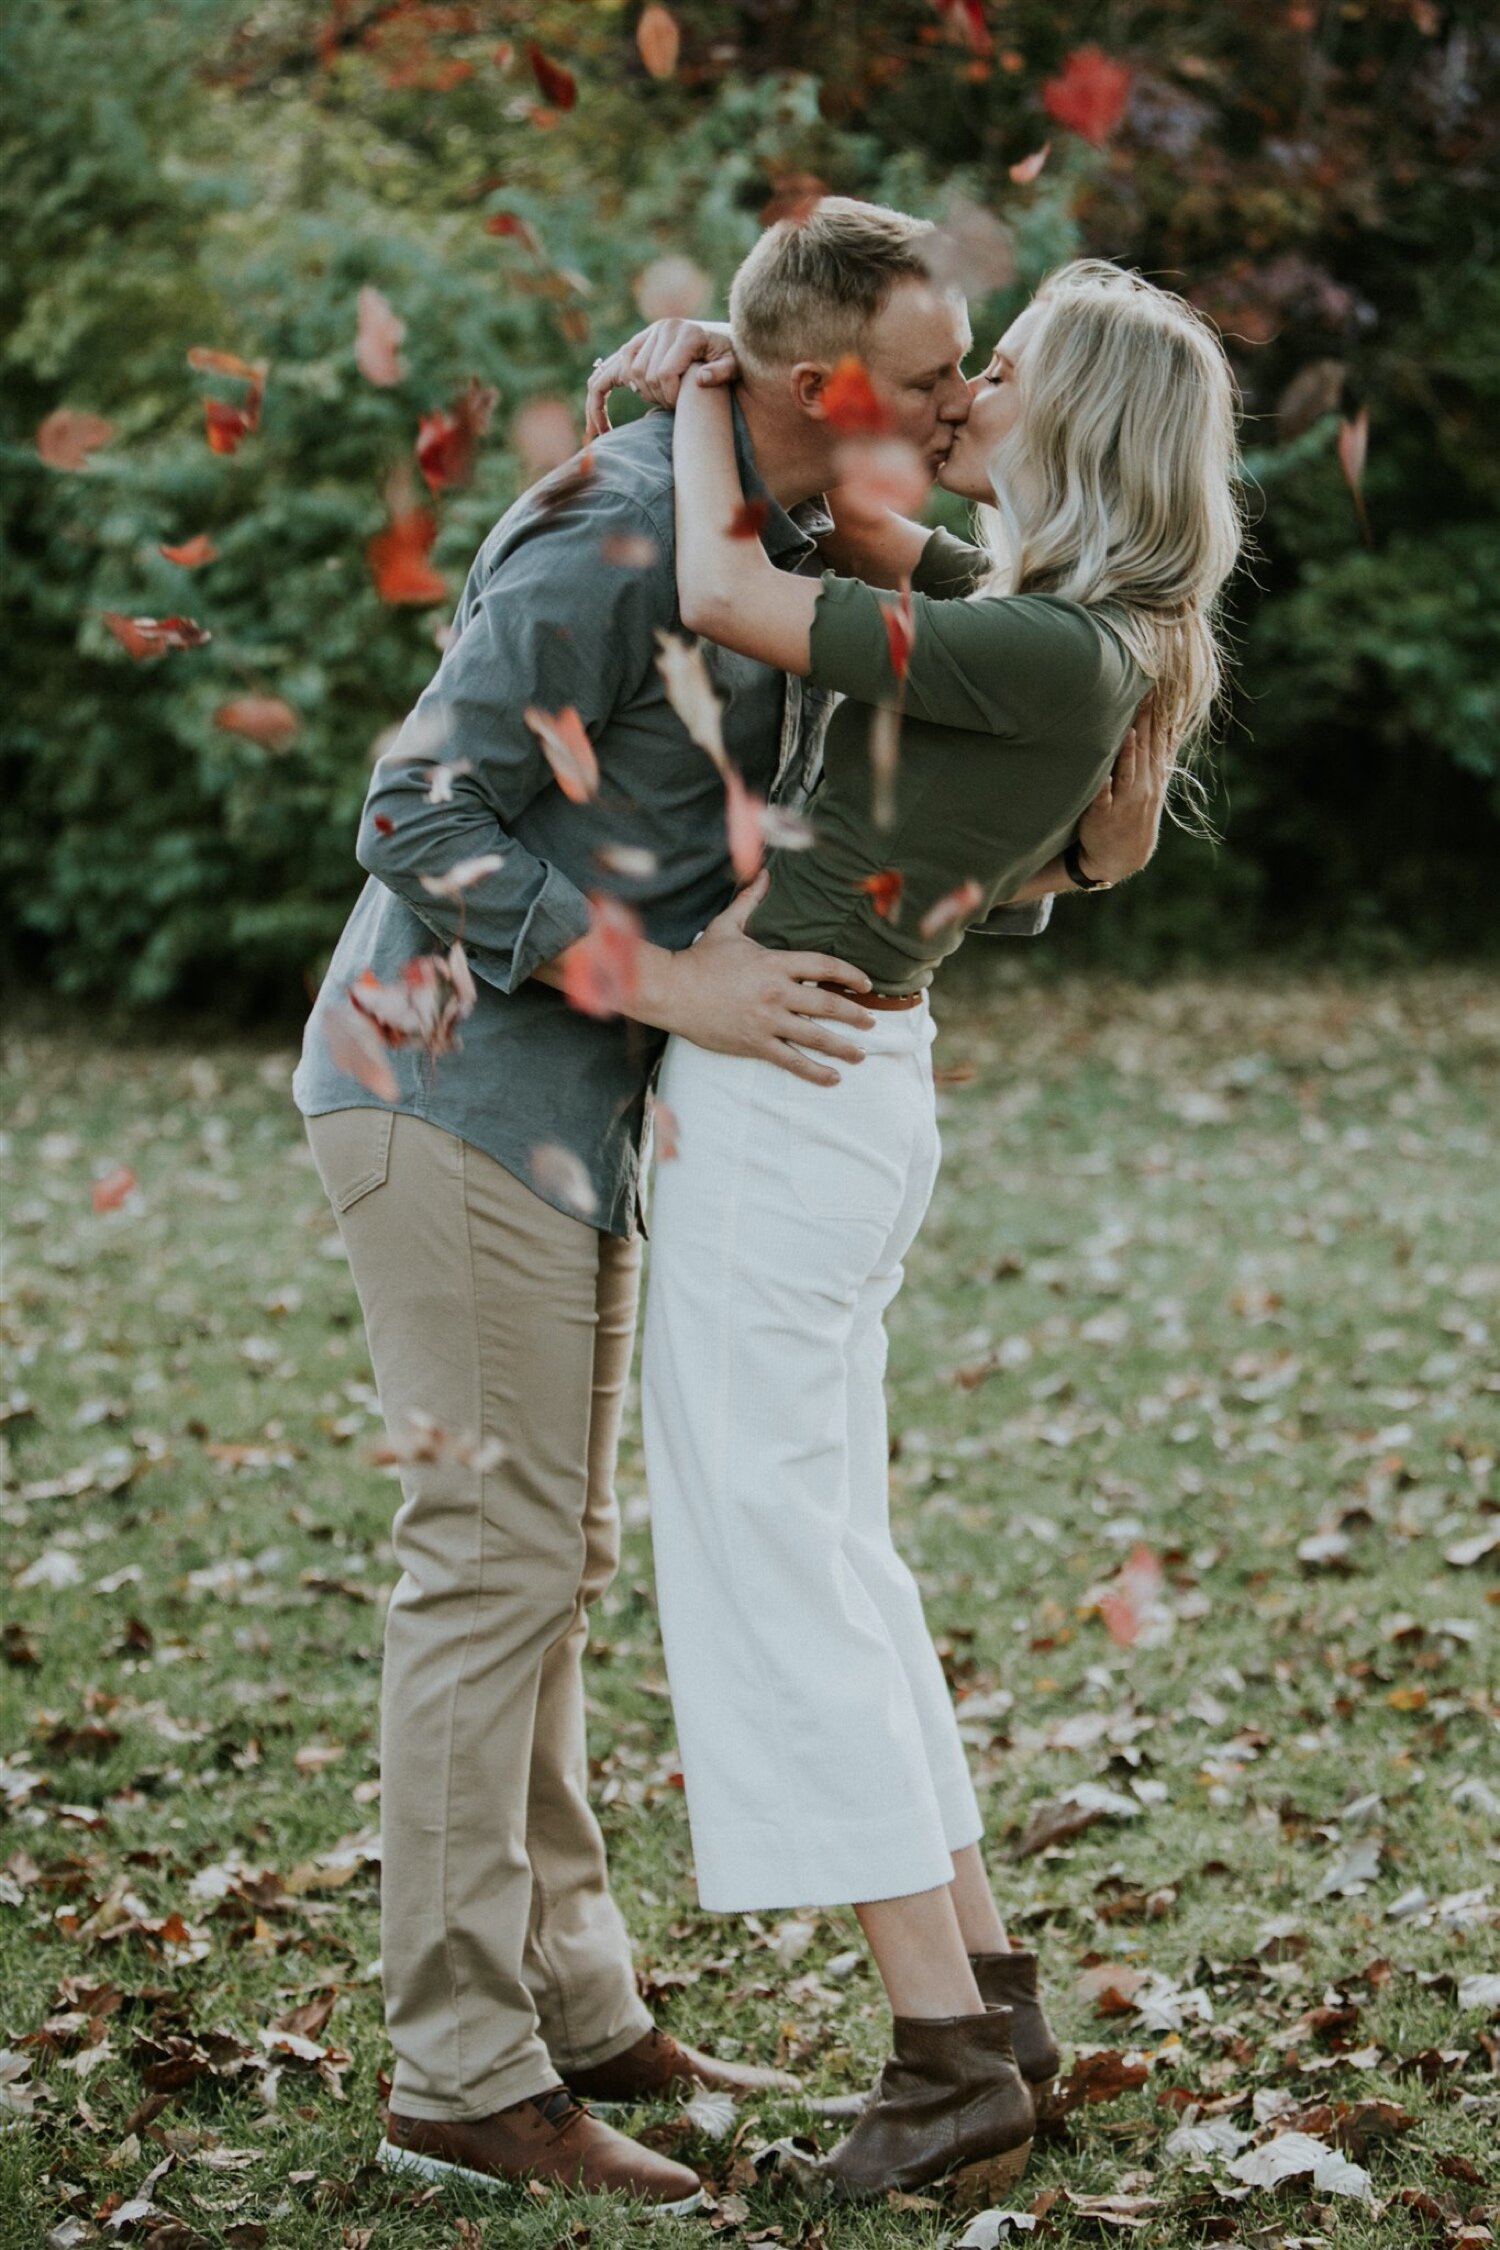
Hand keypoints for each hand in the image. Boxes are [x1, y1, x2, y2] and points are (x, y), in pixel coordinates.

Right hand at [585, 320, 739, 437]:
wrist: (720, 340)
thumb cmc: (730, 356)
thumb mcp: (735, 364)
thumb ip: (723, 372)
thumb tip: (702, 379)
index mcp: (685, 332)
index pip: (664, 372)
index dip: (670, 397)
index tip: (682, 408)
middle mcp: (662, 329)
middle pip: (643, 373)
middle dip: (656, 397)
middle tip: (673, 407)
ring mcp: (646, 336)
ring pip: (625, 371)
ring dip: (638, 393)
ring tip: (658, 402)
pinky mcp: (635, 346)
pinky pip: (605, 372)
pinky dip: (597, 398)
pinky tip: (596, 428)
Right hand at [634, 873, 874, 1086]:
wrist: (670, 991)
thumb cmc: (699, 959)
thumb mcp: (726, 926)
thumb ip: (749, 901)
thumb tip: (764, 874)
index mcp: (774, 963)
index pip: (824, 967)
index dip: (850, 975)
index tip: (866, 984)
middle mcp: (776, 993)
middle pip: (827, 1005)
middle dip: (855, 1015)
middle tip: (872, 1022)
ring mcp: (766, 1021)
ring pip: (815, 1036)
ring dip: (843, 1047)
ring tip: (861, 1054)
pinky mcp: (754, 1044)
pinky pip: (791, 1061)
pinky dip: (814, 1072)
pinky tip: (833, 1078)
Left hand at [1074, 695, 1176, 884]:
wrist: (1122, 856)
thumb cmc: (1135, 812)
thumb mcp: (1154, 782)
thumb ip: (1161, 752)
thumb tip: (1174, 721)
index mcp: (1154, 774)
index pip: (1159, 737)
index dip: (1160, 712)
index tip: (1161, 685)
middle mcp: (1143, 785)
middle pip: (1145, 747)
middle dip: (1145, 719)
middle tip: (1145, 689)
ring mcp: (1124, 801)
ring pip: (1128, 770)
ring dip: (1129, 749)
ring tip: (1128, 725)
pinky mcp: (1102, 816)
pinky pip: (1103, 798)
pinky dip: (1104, 785)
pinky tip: (1104, 772)